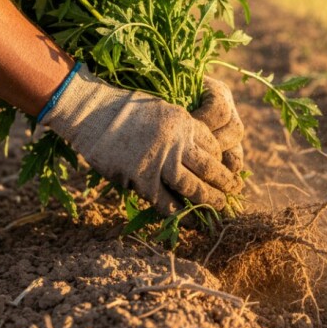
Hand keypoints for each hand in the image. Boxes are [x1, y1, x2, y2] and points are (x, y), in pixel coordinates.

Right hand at [41, 65, 242, 213]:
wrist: (91, 112)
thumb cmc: (123, 108)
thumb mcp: (160, 108)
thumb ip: (179, 129)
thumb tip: (192, 152)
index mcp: (183, 121)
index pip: (213, 145)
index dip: (221, 160)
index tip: (226, 170)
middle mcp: (177, 142)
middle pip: (210, 168)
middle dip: (225, 184)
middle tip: (235, 193)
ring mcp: (159, 162)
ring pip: (194, 188)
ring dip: (210, 201)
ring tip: (221, 208)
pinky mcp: (142, 179)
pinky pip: (167, 202)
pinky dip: (181, 213)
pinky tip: (191, 219)